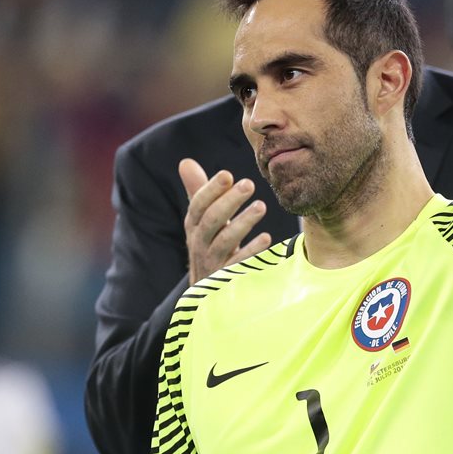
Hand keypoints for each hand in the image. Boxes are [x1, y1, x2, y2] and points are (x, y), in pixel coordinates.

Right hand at [179, 158, 271, 284]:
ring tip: (261, 206)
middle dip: (229, 201)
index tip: (227, 175)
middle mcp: (199, 243)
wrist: (207, 291)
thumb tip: (186, 162)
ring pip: (224, 241)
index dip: (211, 190)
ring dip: (242, 223)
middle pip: (211, 220)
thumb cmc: (208, 245)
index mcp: (194, 226)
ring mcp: (213, 261)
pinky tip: (267, 239)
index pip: (198, 205)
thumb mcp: (201, 220)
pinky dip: (251, 251)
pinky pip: (239, 264)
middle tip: (249, 184)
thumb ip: (197, 192)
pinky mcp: (227, 278)